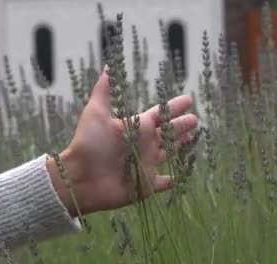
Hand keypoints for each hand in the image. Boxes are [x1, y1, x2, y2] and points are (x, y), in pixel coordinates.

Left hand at [46, 67, 197, 216]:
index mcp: (135, 127)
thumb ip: (104, 90)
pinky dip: (172, 180)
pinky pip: (164, 183)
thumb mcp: (95, 113)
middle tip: (195, 120)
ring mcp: (146, 165)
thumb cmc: (88, 144)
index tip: (188, 99)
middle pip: (168, 133)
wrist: (80, 178)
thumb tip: (108, 65)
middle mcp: (143, 145)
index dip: (174, 107)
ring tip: (192, 140)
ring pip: (168, 154)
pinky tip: (180, 177)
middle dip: (181, 126)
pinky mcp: (147, 185)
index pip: (159, 114)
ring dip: (179, 147)